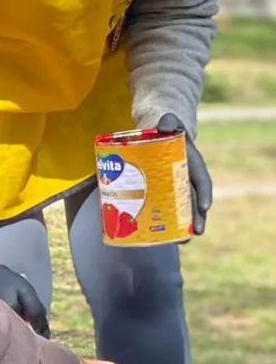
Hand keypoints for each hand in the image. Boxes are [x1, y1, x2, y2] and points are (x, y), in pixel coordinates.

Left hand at [156, 113, 211, 234]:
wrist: (157, 133)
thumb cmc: (164, 129)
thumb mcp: (168, 123)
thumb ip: (168, 122)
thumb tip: (165, 124)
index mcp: (191, 163)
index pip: (201, 180)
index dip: (204, 194)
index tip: (205, 207)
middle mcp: (187, 178)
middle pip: (195, 200)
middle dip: (197, 217)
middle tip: (197, 232)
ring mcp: (176, 186)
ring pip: (184, 209)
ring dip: (185, 226)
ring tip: (183, 242)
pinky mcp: (163, 191)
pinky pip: (168, 209)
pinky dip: (168, 223)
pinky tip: (164, 238)